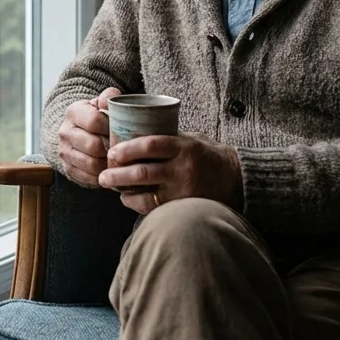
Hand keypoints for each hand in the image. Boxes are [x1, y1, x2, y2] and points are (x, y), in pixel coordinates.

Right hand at [56, 87, 119, 185]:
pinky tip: (111, 170)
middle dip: (112, 148)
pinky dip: (102, 176)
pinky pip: (88, 178)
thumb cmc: (97, 117)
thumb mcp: (101, 103)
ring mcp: (64, 152)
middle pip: (93, 146)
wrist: (78, 131)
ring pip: (91, 164)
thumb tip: (112, 96)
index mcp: (73, 112)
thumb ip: (109, 97)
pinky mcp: (68, 169)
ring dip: (108, 164)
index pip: (94, 121)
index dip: (111, 127)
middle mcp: (64, 132)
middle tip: (125, 149)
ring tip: (120, 160)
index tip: (122, 129)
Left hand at [97, 133, 242, 214]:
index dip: (127, 149)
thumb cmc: (208, 155)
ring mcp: (183, 190)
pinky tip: (127, 199)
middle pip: (142, 172)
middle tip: (102, 175)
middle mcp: (183, 169)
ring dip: (123, 191)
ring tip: (110, 186)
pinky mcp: (183, 206)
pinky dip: (136, 203)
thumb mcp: (191, 139)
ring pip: (145, 193)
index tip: (111, 152)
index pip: (150, 145)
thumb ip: (168, 138)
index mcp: (184, 146)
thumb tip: (134, 132)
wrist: (237, 179)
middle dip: (117, 174)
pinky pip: (153, 207)